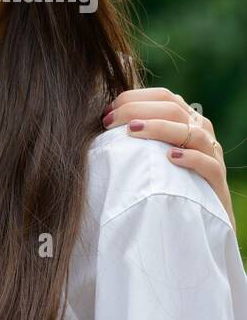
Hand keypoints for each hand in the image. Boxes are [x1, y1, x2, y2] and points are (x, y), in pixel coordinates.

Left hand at [105, 87, 234, 230]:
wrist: (195, 222)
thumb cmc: (165, 183)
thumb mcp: (150, 154)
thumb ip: (136, 135)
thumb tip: (102, 121)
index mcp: (186, 122)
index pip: (164, 97)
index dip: (134, 98)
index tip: (107, 112)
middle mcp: (201, 134)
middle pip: (174, 109)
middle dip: (138, 110)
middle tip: (109, 121)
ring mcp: (211, 156)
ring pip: (192, 133)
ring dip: (160, 128)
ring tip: (132, 132)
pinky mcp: (216, 182)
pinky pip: (208, 164)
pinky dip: (190, 157)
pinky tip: (170, 157)